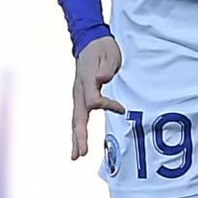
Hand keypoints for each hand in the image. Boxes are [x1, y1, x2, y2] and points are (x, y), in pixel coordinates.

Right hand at [71, 34, 126, 159]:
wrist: (91, 41)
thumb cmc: (102, 48)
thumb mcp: (108, 53)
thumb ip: (105, 67)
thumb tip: (102, 79)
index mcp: (86, 80)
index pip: (93, 100)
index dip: (107, 106)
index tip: (122, 109)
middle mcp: (79, 90)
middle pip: (77, 117)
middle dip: (79, 136)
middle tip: (80, 154)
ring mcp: (78, 94)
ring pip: (76, 120)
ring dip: (76, 138)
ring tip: (76, 156)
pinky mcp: (81, 96)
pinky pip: (79, 116)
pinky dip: (78, 131)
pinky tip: (79, 142)